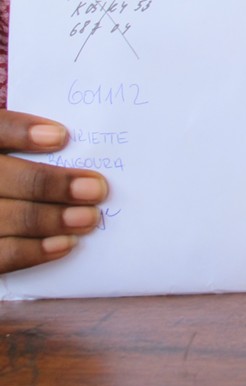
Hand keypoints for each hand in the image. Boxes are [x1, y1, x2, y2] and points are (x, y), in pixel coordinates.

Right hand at [0, 109, 107, 274]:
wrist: (4, 203)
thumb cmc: (19, 172)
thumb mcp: (16, 151)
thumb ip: (30, 142)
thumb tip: (72, 142)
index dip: (22, 131)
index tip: (61, 136)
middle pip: (3, 178)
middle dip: (51, 184)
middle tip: (96, 189)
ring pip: (4, 217)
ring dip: (51, 219)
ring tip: (89, 217)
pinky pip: (2, 254)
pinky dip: (34, 251)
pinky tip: (66, 243)